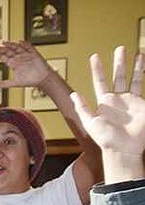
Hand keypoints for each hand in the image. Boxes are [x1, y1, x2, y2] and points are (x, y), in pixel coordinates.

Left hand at [0, 41, 52, 88]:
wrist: (42, 79)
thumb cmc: (29, 80)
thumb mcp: (14, 83)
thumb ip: (4, 83)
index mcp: (13, 63)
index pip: (3, 56)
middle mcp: (18, 58)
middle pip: (8, 51)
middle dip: (0, 49)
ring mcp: (26, 55)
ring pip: (17, 48)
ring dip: (11, 45)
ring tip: (4, 43)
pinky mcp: (34, 55)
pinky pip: (29, 48)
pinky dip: (25, 45)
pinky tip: (21, 42)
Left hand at [71, 48, 144, 164]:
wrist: (123, 148)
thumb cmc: (106, 139)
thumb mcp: (90, 123)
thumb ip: (83, 108)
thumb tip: (74, 95)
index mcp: (104, 102)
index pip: (100, 81)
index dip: (98, 69)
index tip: (95, 57)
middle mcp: (117, 100)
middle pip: (119, 76)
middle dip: (119, 62)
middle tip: (120, 48)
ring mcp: (131, 101)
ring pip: (134, 79)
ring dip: (136, 66)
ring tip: (138, 52)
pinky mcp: (142, 104)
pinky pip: (142, 87)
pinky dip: (143, 77)